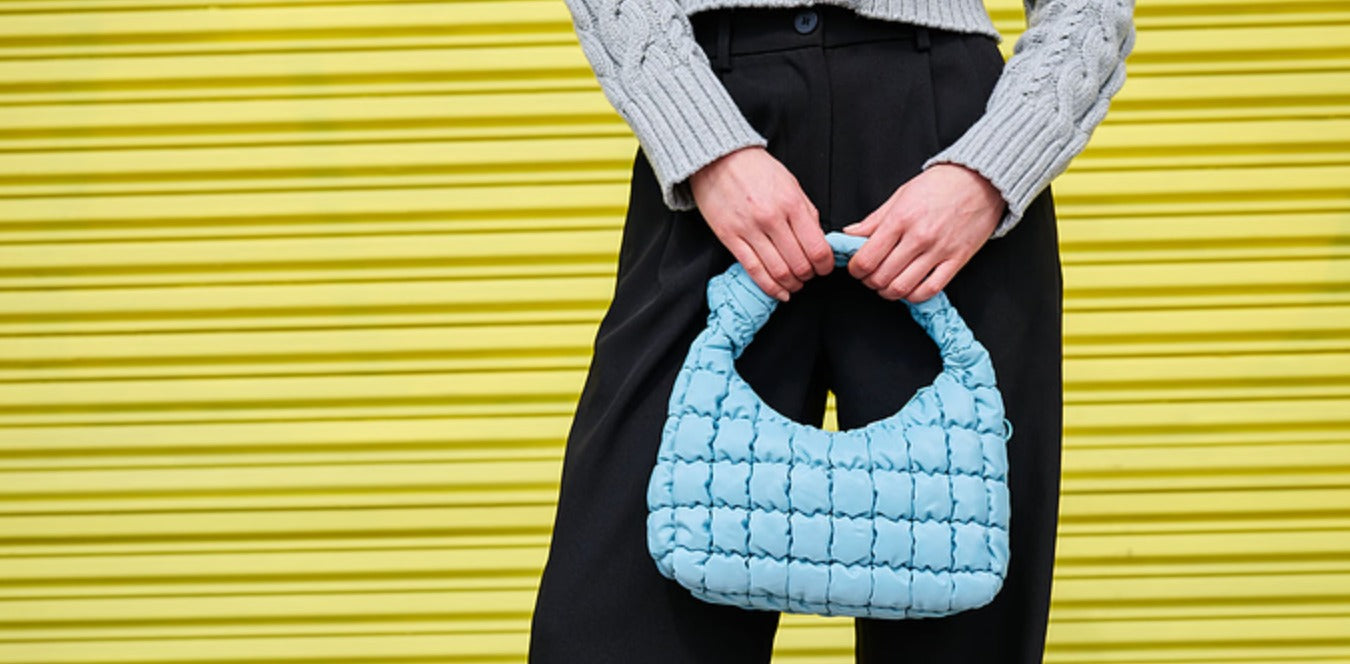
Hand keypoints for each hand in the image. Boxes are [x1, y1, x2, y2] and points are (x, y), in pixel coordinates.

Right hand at [689, 146, 833, 301]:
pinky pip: (753, 270)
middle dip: (809, 276)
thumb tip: (818, 240)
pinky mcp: (730, 238)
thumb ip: (806, 212)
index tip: (825, 268)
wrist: (718, 159)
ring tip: (795, 284)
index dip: (825, 265)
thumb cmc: (756, 170)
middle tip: (810, 276)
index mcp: (791, 203)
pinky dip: (770, 287)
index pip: (816, 248)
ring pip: (777, 271)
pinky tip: (779, 292)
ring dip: (791, 284)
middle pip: (798, 264)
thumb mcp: (791, 184)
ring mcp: (749, 229)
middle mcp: (771, 218)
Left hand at [840, 163, 1003, 302]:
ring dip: (888, 292)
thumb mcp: (901, 195)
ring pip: (902, 288)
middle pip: (881, 277)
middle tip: (869, 276)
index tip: (856, 268)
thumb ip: (873, 220)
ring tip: (886, 284)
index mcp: (900, 219)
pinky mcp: (957, 260)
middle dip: (869, 281)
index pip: (867, 258)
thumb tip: (849, 235)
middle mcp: (918, 237)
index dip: (855, 269)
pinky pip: (930, 290)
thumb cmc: (941, 184)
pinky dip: (914, 296)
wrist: (980, 180)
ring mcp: (939, 251)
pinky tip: (908, 289)